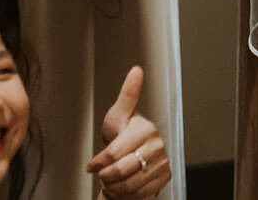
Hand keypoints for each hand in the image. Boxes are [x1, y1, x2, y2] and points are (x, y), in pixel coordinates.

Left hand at [86, 66, 171, 196]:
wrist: (132, 156)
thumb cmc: (122, 135)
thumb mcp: (117, 116)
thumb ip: (127, 94)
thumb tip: (136, 71)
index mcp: (145, 128)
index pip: (114, 153)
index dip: (99, 162)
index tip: (93, 164)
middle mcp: (157, 144)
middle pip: (121, 170)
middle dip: (106, 176)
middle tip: (103, 173)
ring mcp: (162, 161)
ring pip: (130, 184)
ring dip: (115, 186)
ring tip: (111, 180)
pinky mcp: (164, 176)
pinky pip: (140, 193)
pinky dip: (126, 194)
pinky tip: (123, 186)